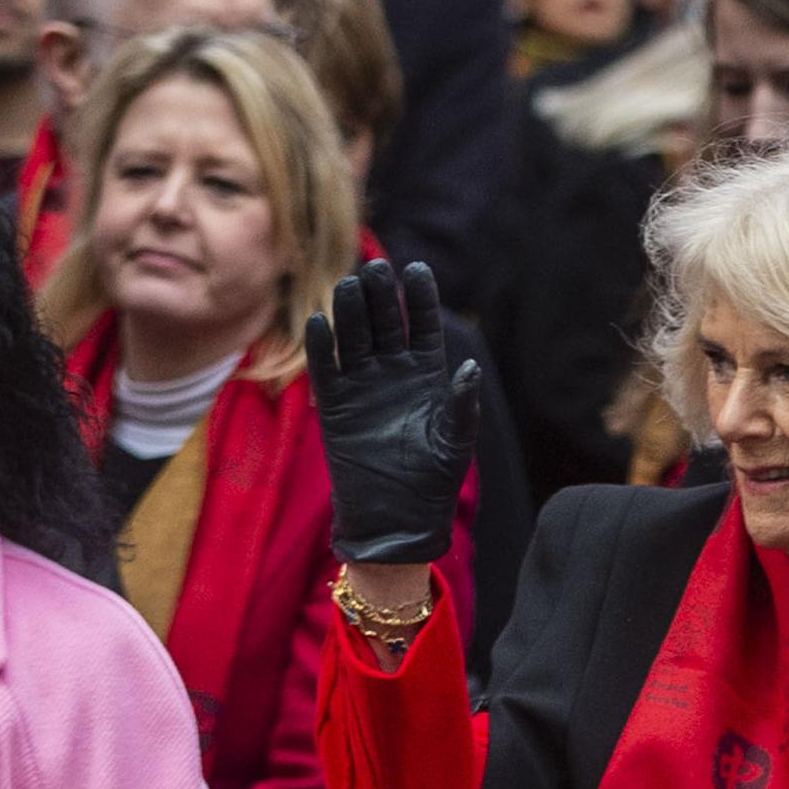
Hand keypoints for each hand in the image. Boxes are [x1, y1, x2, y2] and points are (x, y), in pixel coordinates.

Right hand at [309, 260, 483, 573]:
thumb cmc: (433, 481)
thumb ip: (461, 404)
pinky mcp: (335, 405)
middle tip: (375, 269)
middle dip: (381, 296)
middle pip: (385, 323)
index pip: (423, 325)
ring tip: (349, 285)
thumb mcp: (454, 442)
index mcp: (427, 373)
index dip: (420, 297)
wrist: (397, 519)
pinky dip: (321, 347)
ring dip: (351, 312)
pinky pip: (327, 369)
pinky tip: (318, 322)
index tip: (417, 269)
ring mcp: (363, 385)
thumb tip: (471, 367)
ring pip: (355, 338)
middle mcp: (394, 371)